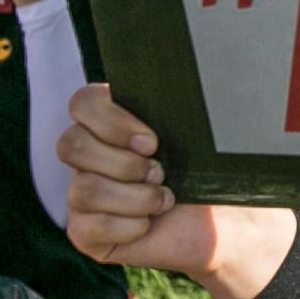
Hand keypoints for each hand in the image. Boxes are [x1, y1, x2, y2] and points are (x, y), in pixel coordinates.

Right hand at [58, 83, 295, 298]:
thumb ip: (192, 99)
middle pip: (70, 144)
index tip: (152, 141)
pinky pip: (88, 227)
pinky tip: (148, 225)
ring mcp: (83, 194)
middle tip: (160, 171)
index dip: (110, 121)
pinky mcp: (85, 233)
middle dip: (122, 163)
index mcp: (114, 121)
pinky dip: (128, 227)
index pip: (83, 102)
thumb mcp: (208, 131)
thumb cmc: (215, 172)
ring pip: (82, 189)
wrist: (229, 225)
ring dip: (134, 198)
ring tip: (164, 199)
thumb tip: (203, 66)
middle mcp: (91, 155)